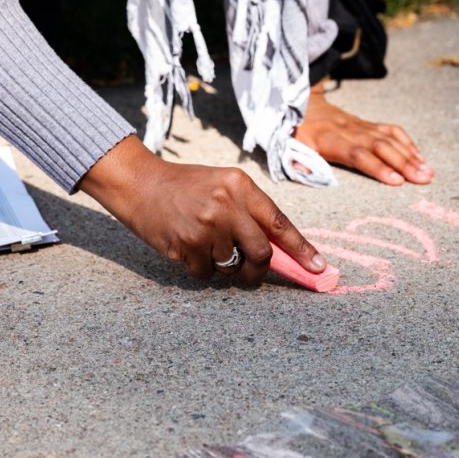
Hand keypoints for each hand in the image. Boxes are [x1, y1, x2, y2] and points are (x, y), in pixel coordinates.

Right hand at [77, 136, 325, 283]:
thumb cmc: (184, 186)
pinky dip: (201, 269)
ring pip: (232, 267)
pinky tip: (188, 249)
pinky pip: (207, 274)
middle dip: (259, 270)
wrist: (139, 183)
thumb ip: (248, 211)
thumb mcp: (221, 185)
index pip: (279, 223)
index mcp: (240, 185)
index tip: (319, 268)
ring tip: (205, 245)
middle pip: (261, 253)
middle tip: (251, 273)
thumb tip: (278, 248)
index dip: (301, 249)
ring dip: (223, 266)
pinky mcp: (187, 245)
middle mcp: (226, 205)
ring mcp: (206, 227)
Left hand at [294, 83, 432, 185]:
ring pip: (391, 139)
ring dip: (411, 156)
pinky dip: (408, 143)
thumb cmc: (297, 129)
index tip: (396, 181)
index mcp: (331, 140)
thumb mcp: (288, 142)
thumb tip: (302, 168)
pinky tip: (420, 158)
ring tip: (428, 173)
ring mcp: (362, 127)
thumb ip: (296, 156)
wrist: (304, 102)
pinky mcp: (369, 124)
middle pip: (382, 147)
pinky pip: (392, 131)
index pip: (358, 155)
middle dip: (404, 164)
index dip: (377, 167)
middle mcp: (351, 132)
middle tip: (424, 179)